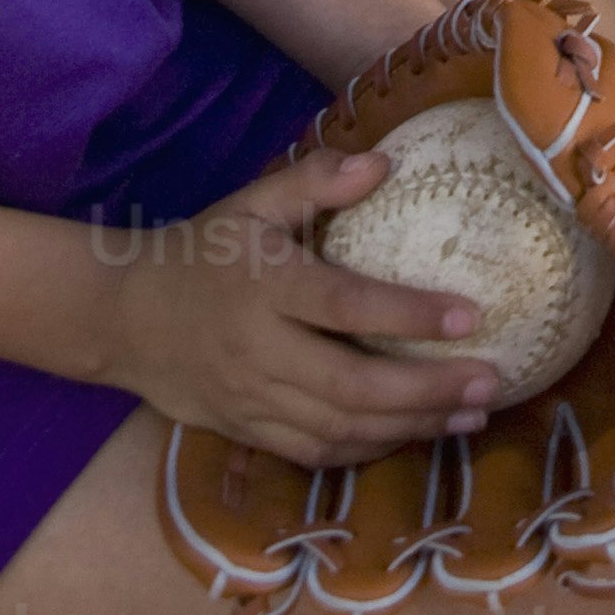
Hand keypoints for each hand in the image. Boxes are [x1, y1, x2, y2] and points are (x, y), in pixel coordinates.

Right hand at [88, 137, 504, 465]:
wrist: (123, 318)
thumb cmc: (202, 252)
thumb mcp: (251, 202)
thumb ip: (315, 179)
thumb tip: (384, 162)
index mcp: (267, 287)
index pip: (347, 306)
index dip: (410, 316)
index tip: (473, 316)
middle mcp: (260, 351)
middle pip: (352, 387)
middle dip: (428, 392)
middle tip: (491, 384)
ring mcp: (252, 400)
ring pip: (339, 430)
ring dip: (410, 429)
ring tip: (472, 416)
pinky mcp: (247, 432)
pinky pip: (315, 452)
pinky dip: (368, 451)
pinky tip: (414, 436)